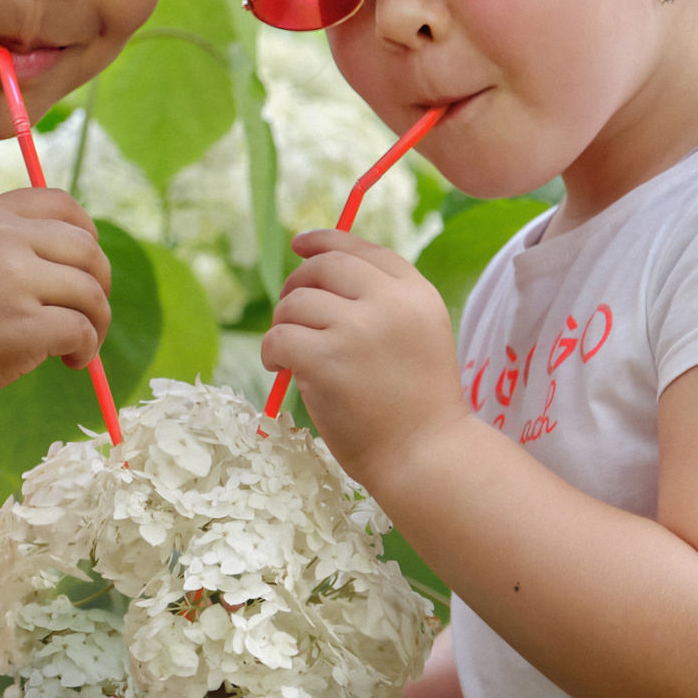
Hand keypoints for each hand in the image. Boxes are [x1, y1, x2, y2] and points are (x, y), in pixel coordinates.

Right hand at [0, 188, 111, 414]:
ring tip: (79, 346)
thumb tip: (69, 268)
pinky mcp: (24, 326)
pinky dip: (85, 349)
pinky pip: (80, 330)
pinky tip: (69, 362)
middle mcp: (5, 238)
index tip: (85, 264)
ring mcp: (16, 280)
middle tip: (89, 312)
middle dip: (99, 283)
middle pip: (86, 249)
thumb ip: (3, 246)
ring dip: (95, 322)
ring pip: (90, 292)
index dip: (86, 233)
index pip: (61, 204)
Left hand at [261, 230, 469, 489]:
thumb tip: (317, 272)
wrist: (426, 455)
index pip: (362, 249)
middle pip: (325, 266)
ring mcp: (356, 329)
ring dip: (283, 323)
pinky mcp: (325, 359)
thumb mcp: (419, 335)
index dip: (326, 241)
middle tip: (290, 311)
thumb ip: (383, 303)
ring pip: (295, 302)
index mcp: (416, 293)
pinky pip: (278, 337)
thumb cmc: (418, 405)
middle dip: (298, 282)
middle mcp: (389, 302)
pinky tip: (280, 368)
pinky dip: (271, 351)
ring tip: (291, 352)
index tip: (301, 245)